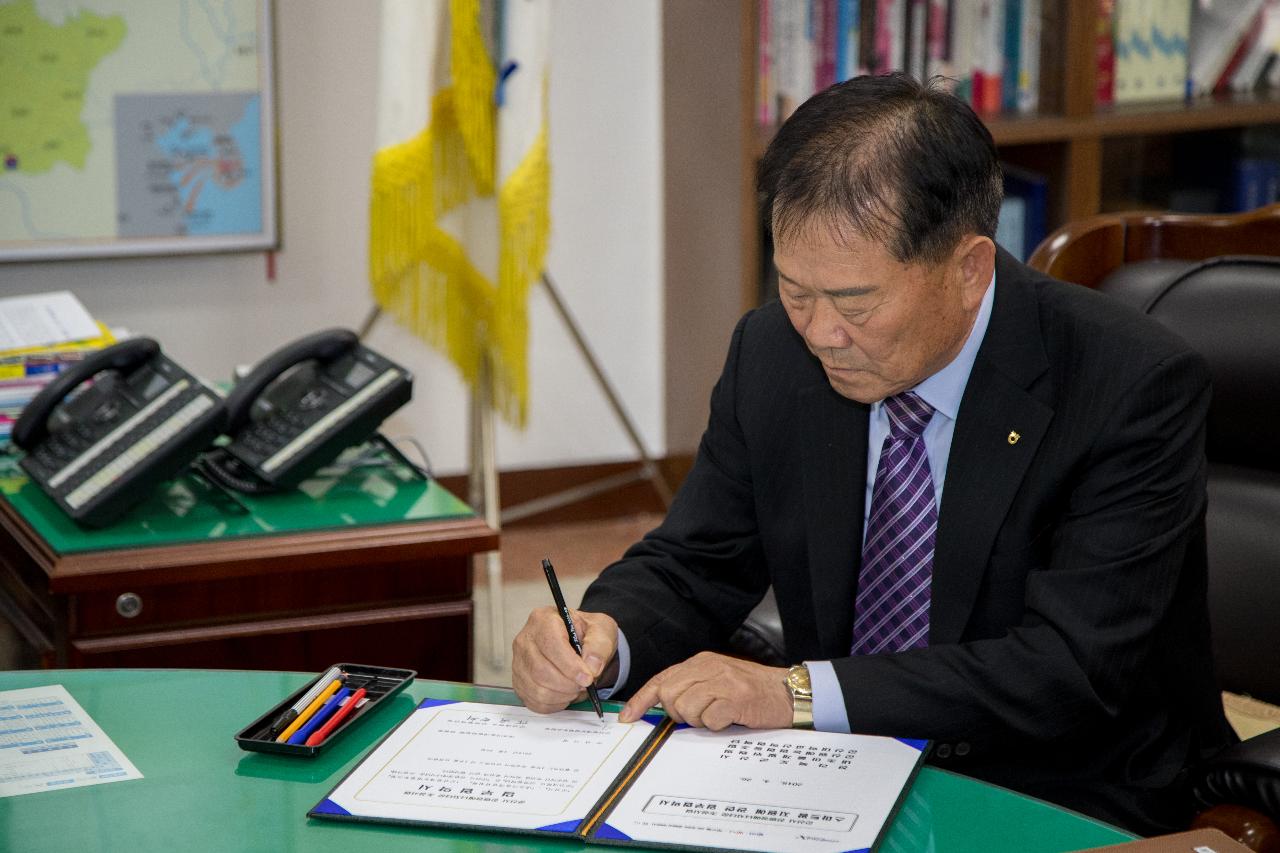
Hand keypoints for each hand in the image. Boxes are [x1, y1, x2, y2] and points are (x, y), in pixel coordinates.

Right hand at [512, 606, 617, 713]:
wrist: (579, 642)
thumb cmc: (586, 633)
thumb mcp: (601, 630)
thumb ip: (599, 646)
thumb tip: (591, 667)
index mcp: (543, 619)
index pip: (551, 645)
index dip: (570, 666)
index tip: (587, 678)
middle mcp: (525, 640)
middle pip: (541, 670)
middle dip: (568, 684)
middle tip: (585, 685)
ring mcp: (519, 662)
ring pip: (537, 689)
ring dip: (562, 695)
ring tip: (576, 688)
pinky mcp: (519, 682)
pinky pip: (534, 701)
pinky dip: (554, 704)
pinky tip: (565, 694)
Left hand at [618, 652, 791, 730]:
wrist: (788, 692)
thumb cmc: (752, 692)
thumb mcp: (718, 681)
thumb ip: (692, 688)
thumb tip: (663, 707)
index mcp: (701, 662)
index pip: (662, 679)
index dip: (641, 700)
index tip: (627, 717)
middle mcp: (709, 667)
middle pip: (669, 695)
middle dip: (677, 713)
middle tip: (699, 716)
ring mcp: (723, 681)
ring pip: (686, 708)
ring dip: (700, 720)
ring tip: (719, 715)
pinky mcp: (736, 697)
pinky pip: (709, 719)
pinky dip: (717, 725)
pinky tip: (730, 718)